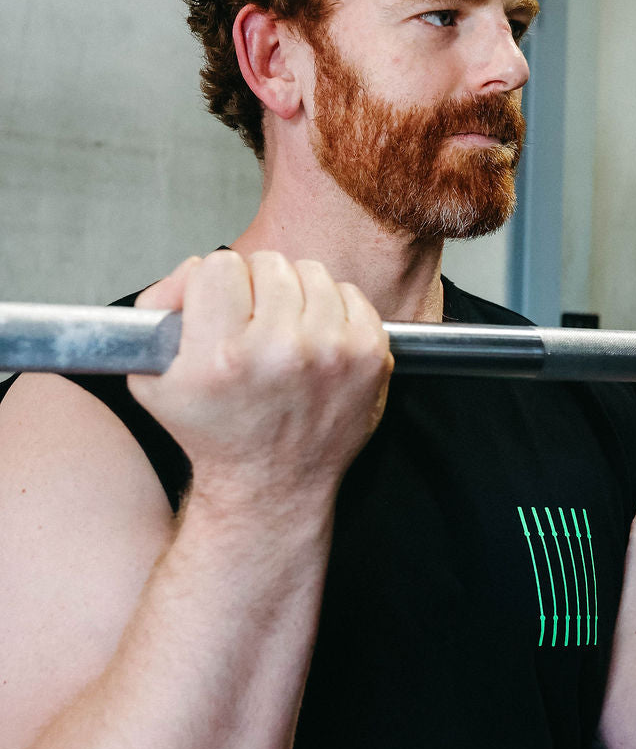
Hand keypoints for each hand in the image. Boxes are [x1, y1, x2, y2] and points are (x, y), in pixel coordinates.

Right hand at [127, 251, 392, 504]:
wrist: (273, 485)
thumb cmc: (217, 434)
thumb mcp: (153, 381)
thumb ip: (157, 308)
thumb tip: (191, 271)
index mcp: (224, 358)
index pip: (219, 265)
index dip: (215, 284)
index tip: (220, 309)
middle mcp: (282, 353)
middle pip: (269, 264)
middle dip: (256, 287)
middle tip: (252, 323)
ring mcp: (333, 353)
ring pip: (312, 273)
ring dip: (296, 294)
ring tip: (284, 332)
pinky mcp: (370, 357)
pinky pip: (350, 294)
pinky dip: (333, 309)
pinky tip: (316, 340)